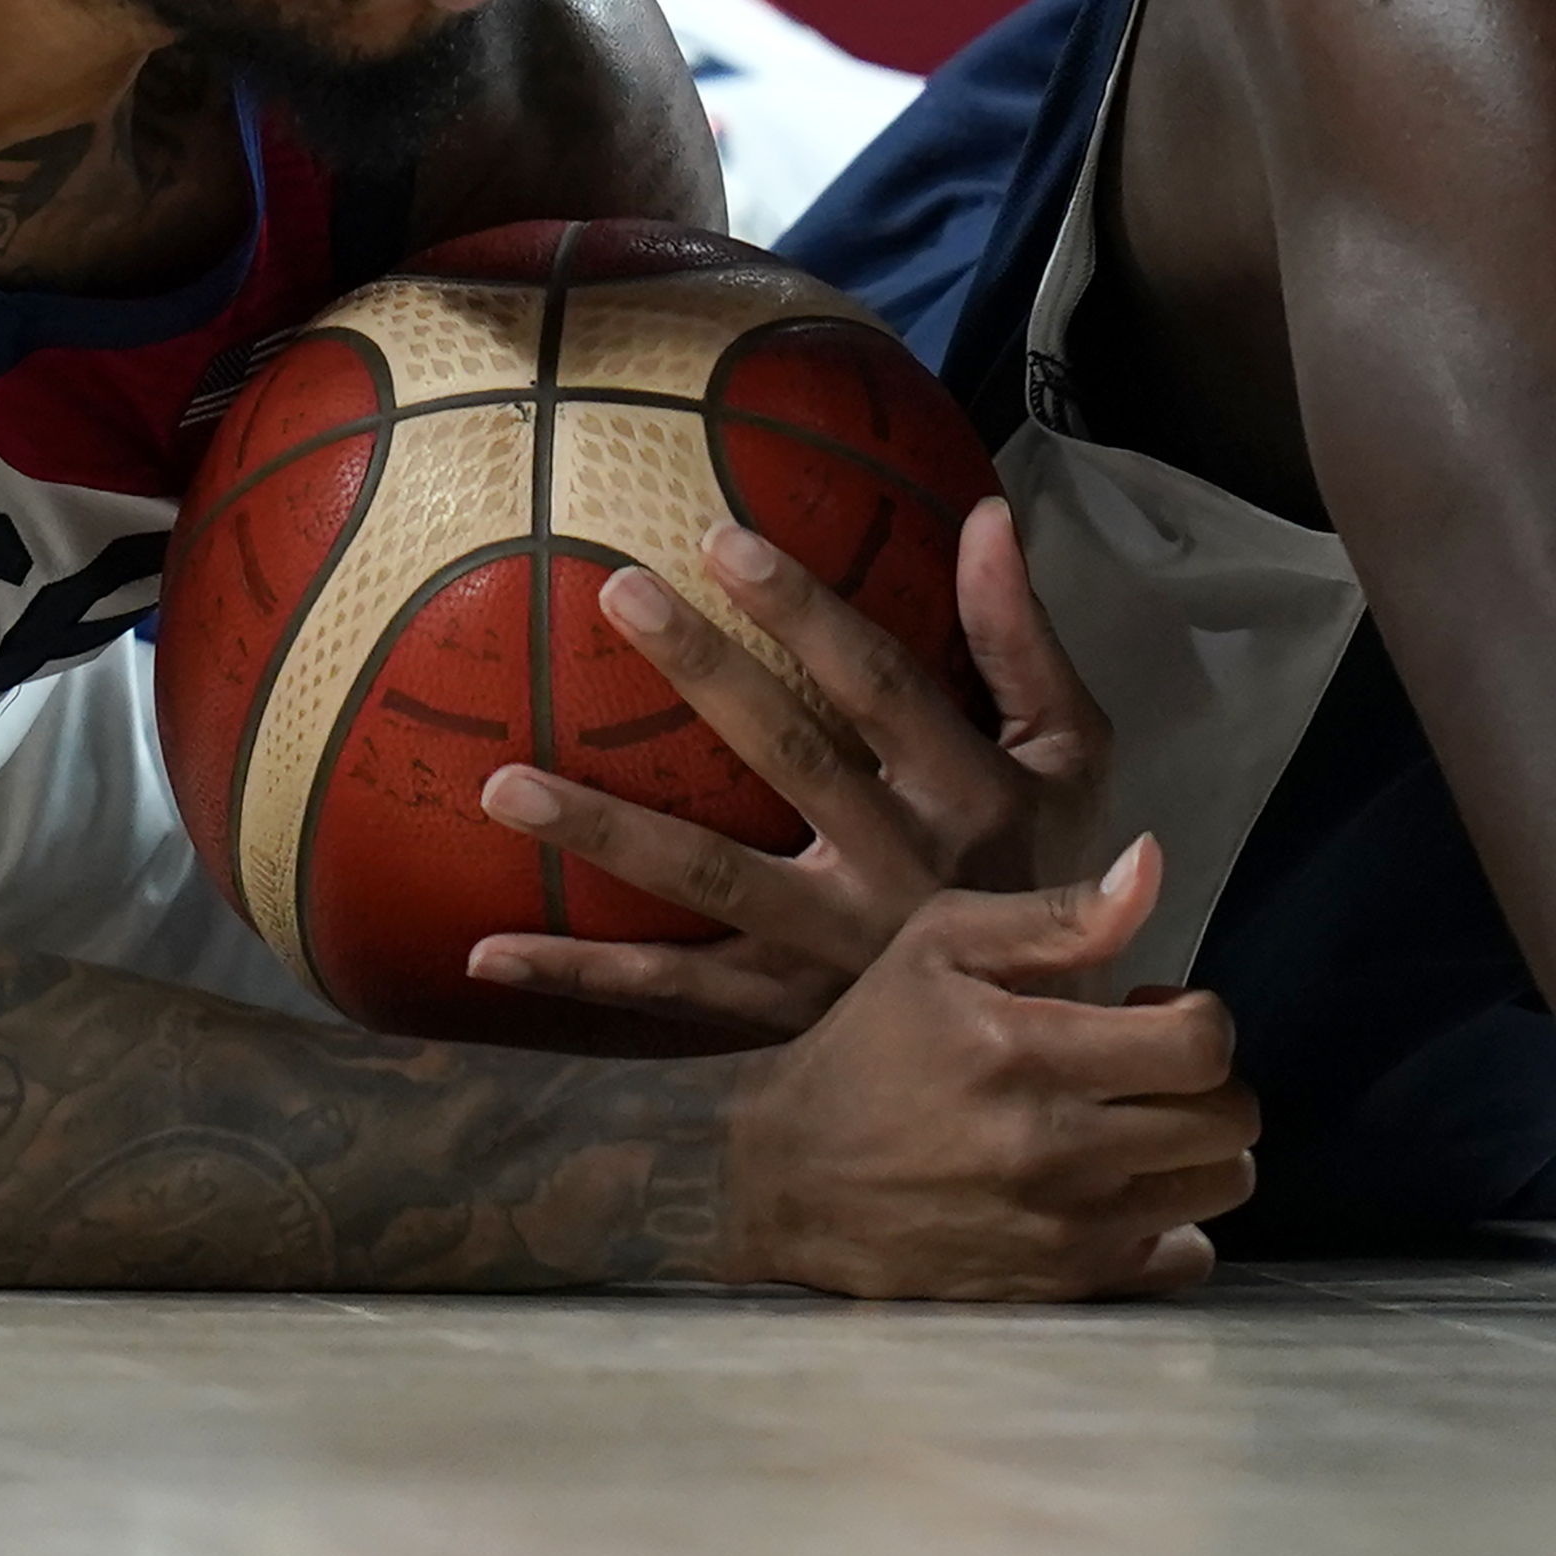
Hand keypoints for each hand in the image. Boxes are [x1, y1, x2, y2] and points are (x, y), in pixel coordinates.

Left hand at [465, 500, 1118, 1041]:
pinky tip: (485, 952)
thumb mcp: (1070, 752)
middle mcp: (900, 871)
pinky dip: (577, 976)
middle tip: (618, 592)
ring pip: (709, 880)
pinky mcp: (783, 1014)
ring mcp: (833, 951)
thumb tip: (981, 513)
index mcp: (969, 794)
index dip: (805, 611)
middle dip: (705, 672)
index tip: (722, 538)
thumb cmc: (1048, 866)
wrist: (1047, 1043)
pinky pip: (670, 993)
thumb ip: (1020, 637)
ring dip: (604, 832)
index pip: (880, 683)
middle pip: (789, 756)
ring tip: (502, 784)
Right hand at [714, 837, 1260, 1298]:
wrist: (786, 1175)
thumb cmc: (870, 1043)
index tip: (1148, 1011)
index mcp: (1028, 1054)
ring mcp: (1061, 1231)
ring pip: (1220, 1189)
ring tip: (1131, 1123)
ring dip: (1194, 1149)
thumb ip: (1058, 913)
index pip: (1203, 1046)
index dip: (1200, 1016)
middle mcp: (1053, 1153)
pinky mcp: (1058, 1288)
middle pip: (1230, 1121)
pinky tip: (1116, 1190)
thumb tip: (1152, 863)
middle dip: (1206, 1081)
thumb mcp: (939, 945)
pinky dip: (1169, 1224)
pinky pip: (1182, 1261)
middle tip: (1145, 1067)